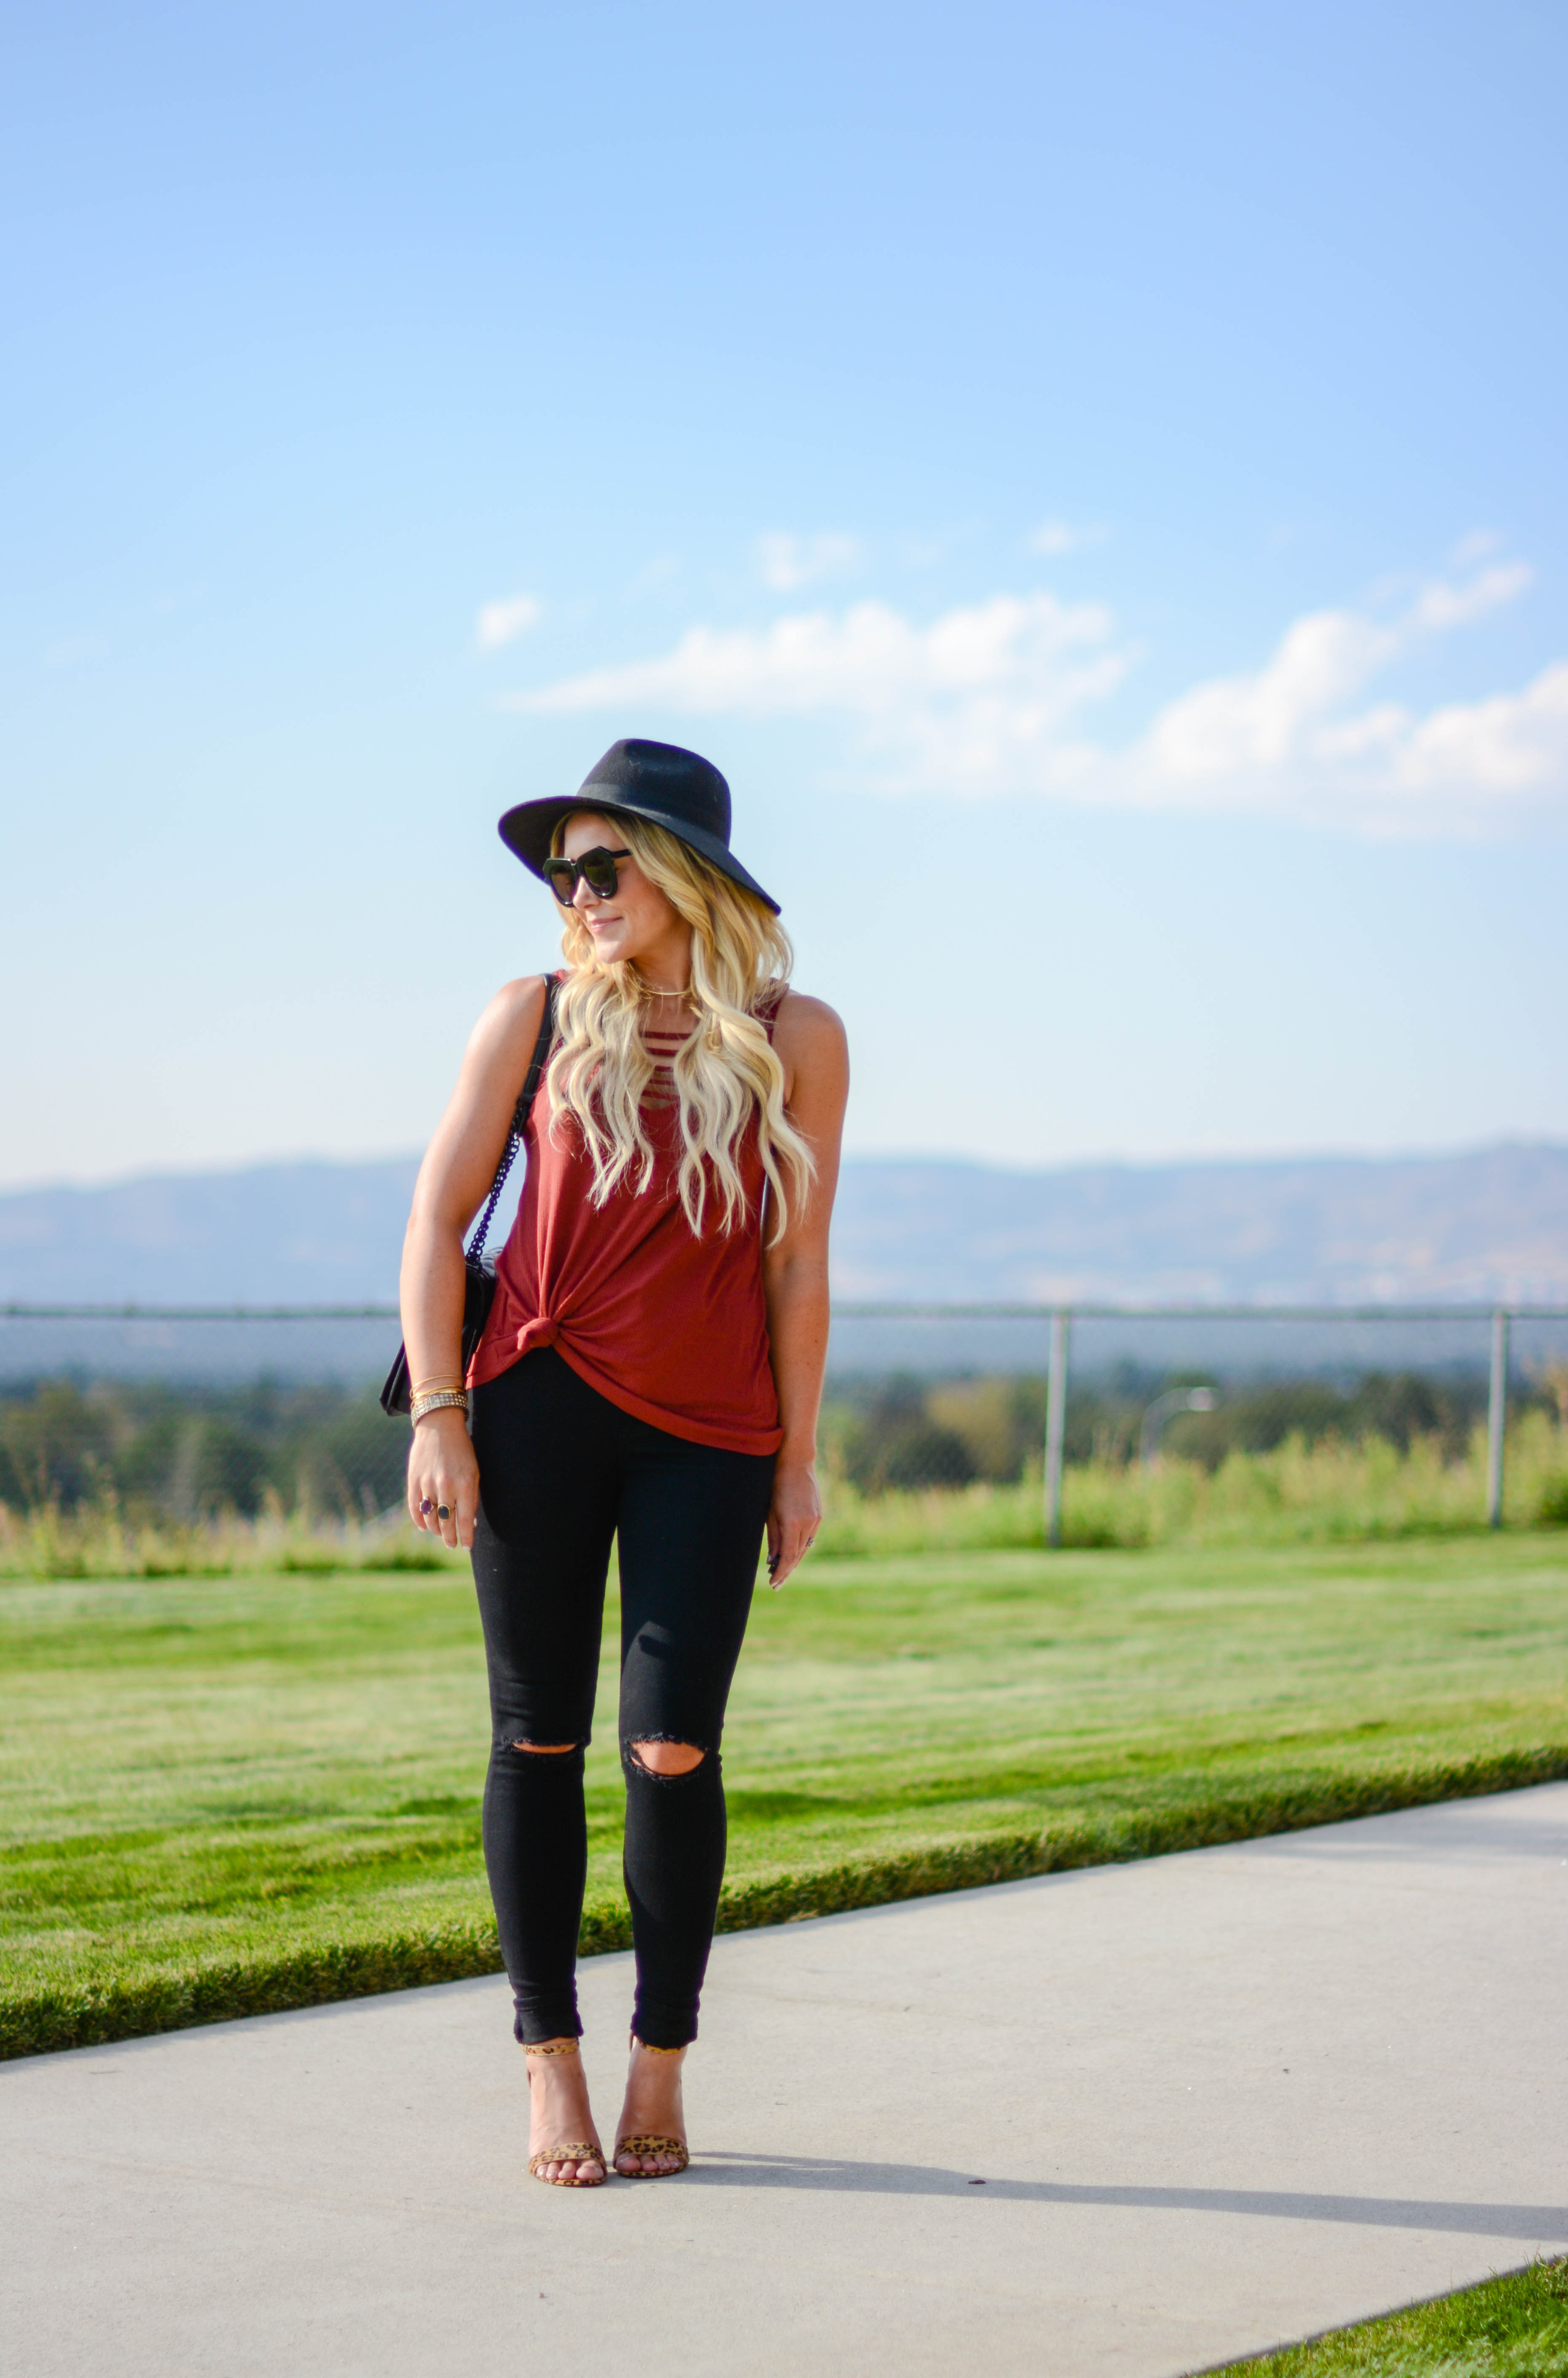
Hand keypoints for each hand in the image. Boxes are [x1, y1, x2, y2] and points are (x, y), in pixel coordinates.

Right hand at [406, 1407, 479, 1550]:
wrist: (439, 1426)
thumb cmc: (462, 1450)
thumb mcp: (473, 1471)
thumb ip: (471, 1496)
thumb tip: (468, 1522)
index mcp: (464, 1484)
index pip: (465, 1520)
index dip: (466, 1536)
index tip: (467, 1546)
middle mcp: (445, 1486)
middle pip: (447, 1523)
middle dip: (450, 1538)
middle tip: (452, 1544)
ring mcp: (427, 1484)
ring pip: (430, 1518)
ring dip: (436, 1530)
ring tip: (441, 1534)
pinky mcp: (413, 1481)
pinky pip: (415, 1508)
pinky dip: (420, 1521)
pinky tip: (425, 1527)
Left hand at [765, 1457, 820, 1589]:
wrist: (796, 1461)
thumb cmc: (776, 1483)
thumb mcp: (769, 1511)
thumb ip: (773, 1537)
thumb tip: (773, 1561)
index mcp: (793, 1522)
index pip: (788, 1556)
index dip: (781, 1572)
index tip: (772, 1583)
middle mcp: (808, 1523)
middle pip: (798, 1555)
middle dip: (786, 1571)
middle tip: (775, 1584)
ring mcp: (816, 1519)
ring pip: (804, 1548)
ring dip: (793, 1561)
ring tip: (781, 1572)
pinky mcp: (818, 1515)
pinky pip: (809, 1537)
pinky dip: (799, 1547)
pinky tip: (791, 1554)